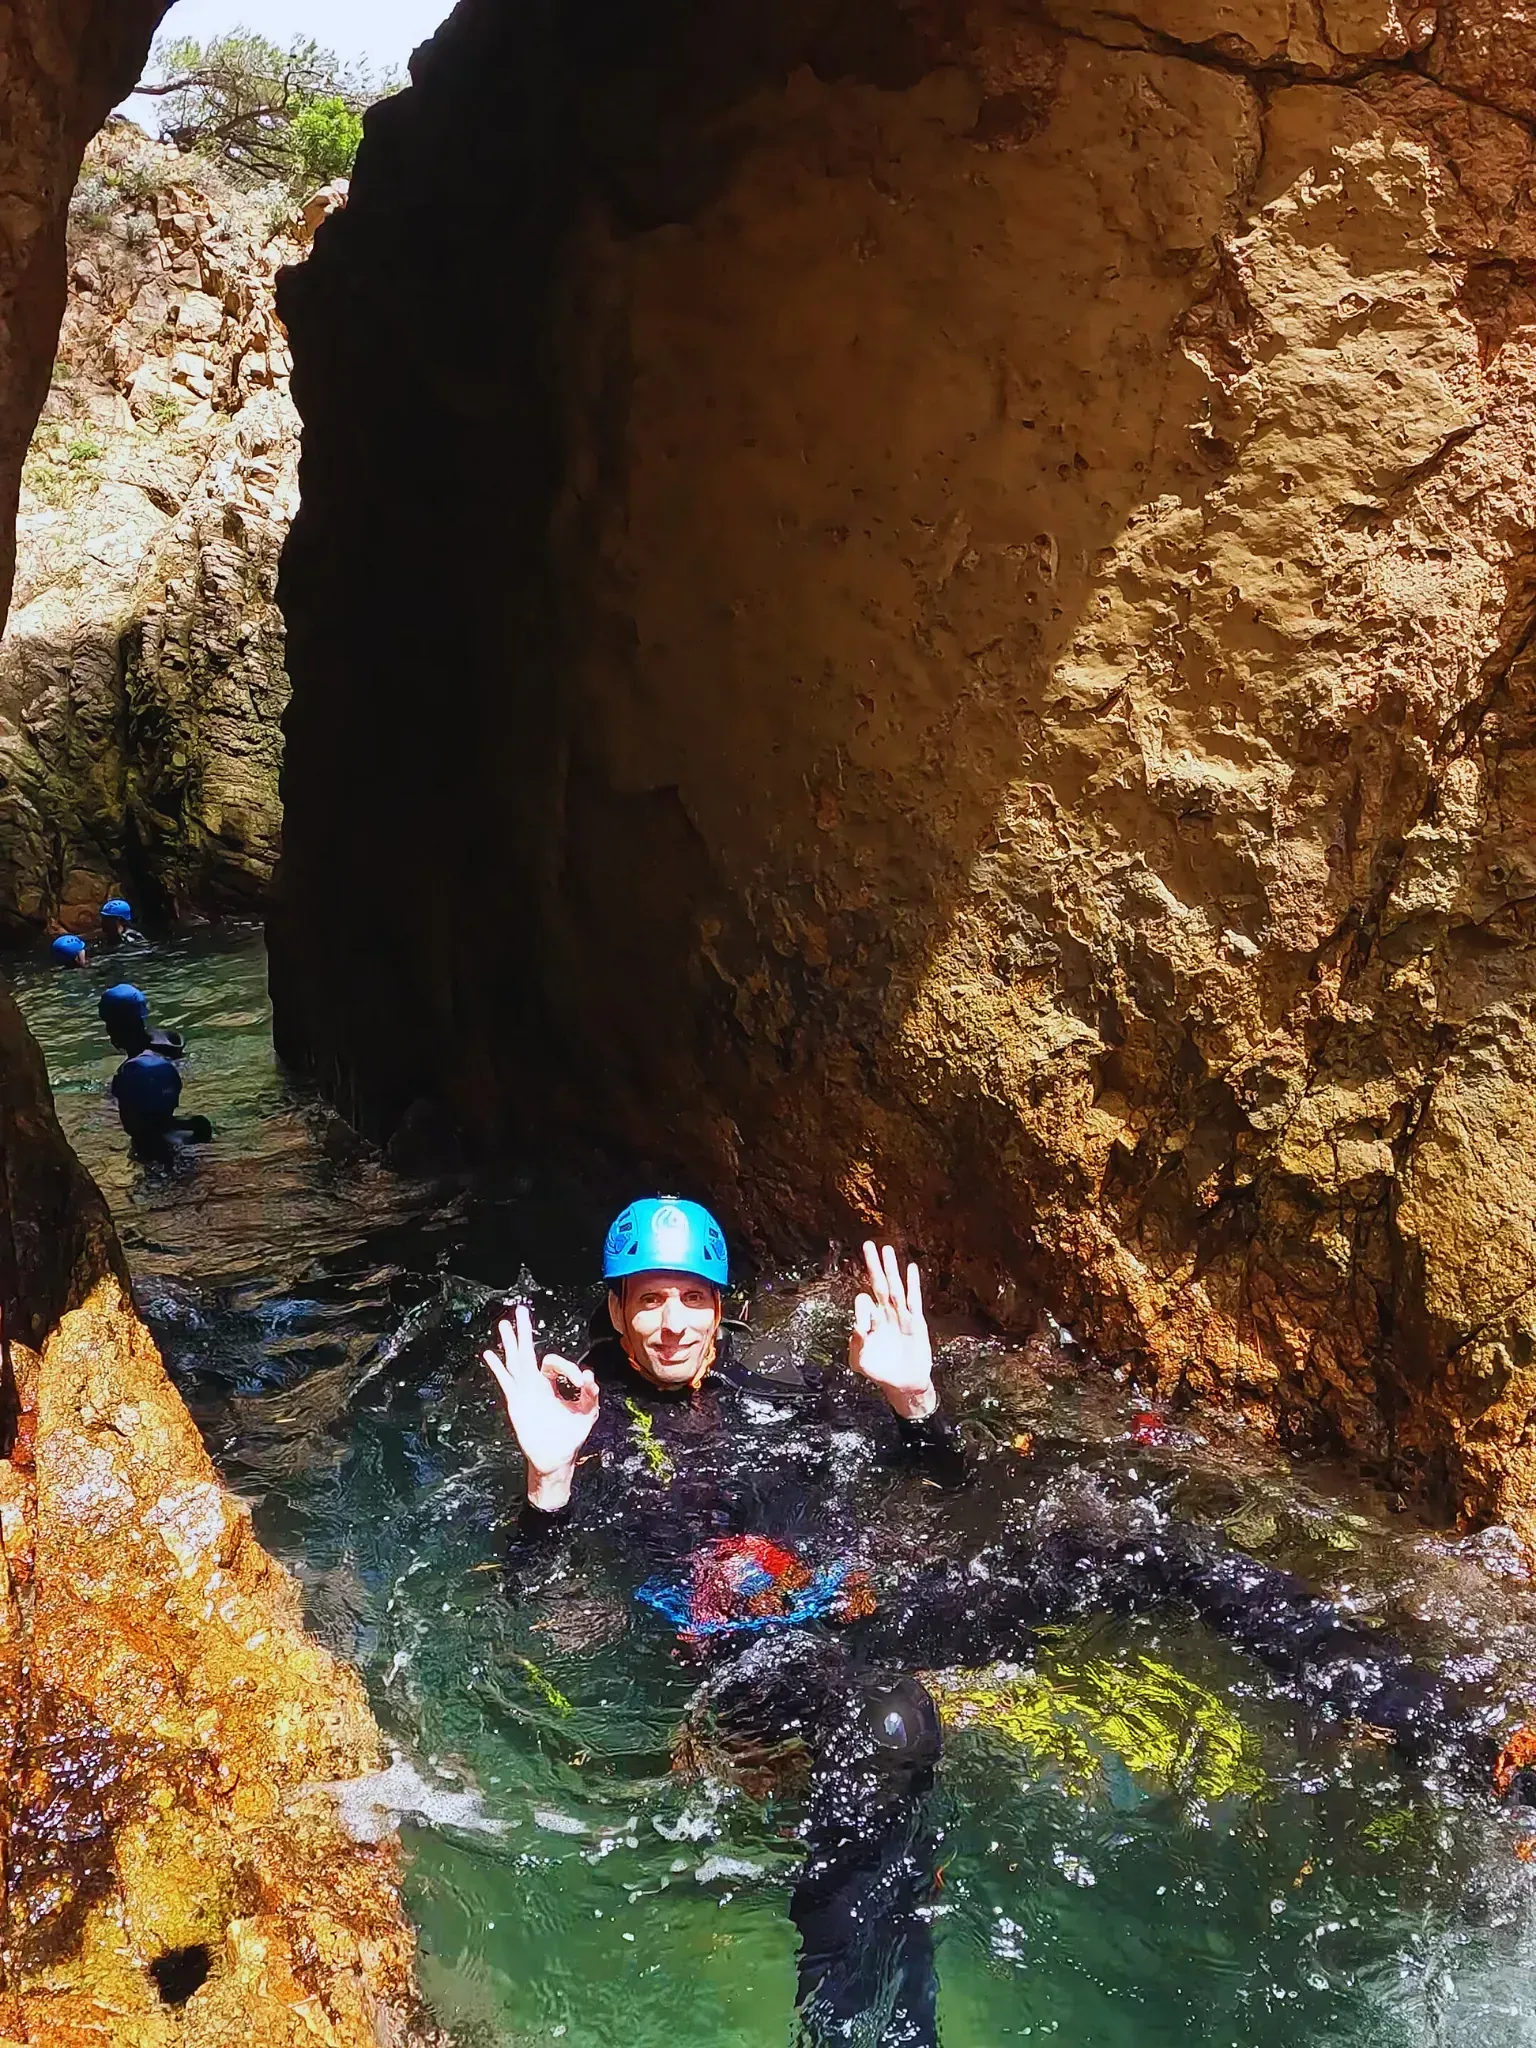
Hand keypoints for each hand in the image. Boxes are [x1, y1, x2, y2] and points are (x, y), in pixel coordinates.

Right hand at [483, 1305, 598, 1509]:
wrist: (556, 1457)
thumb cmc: (570, 1435)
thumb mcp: (587, 1411)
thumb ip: (590, 1393)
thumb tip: (589, 1376)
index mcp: (551, 1383)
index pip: (554, 1362)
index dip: (568, 1367)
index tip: (582, 1381)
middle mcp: (536, 1384)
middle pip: (528, 1352)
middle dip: (524, 1332)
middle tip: (521, 1310)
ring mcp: (525, 1392)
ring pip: (515, 1362)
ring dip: (510, 1343)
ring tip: (505, 1324)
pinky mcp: (517, 1402)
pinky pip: (506, 1382)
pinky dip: (498, 1368)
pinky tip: (488, 1355)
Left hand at [849, 1241, 936, 1421]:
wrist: (903, 1383)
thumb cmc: (880, 1371)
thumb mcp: (860, 1361)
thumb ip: (856, 1343)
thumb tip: (858, 1324)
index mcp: (870, 1322)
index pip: (863, 1303)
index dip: (862, 1304)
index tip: (863, 1310)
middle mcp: (885, 1314)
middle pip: (878, 1285)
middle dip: (873, 1266)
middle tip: (868, 1246)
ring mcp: (900, 1316)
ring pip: (895, 1287)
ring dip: (891, 1269)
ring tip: (887, 1249)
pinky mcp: (916, 1322)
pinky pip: (914, 1300)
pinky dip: (912, 1284)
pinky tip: (911, 1268)